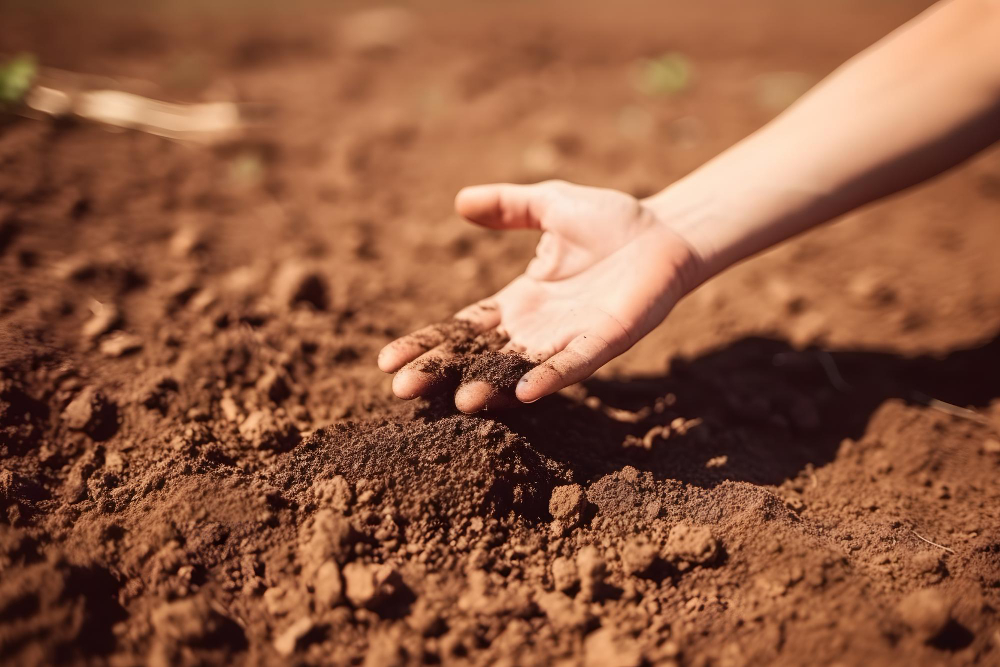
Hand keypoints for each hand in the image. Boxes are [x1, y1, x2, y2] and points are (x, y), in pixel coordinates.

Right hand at [378, 181, 702, 411]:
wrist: (666, 231)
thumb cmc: (610, 221)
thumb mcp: (549, 205)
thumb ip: (508, 207)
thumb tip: (460, 202)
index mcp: (519, 301)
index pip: (462, 329)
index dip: (427, 343)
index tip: (388, 361)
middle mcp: (538, 327)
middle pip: (479, 356)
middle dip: (442, 372)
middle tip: (402, 390)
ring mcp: (569, 337)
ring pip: (520, 368)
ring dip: (490, 385)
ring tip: (458, 401)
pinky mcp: (604, 339)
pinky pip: (572, 364)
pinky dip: (548, 377)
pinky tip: (522, 394)